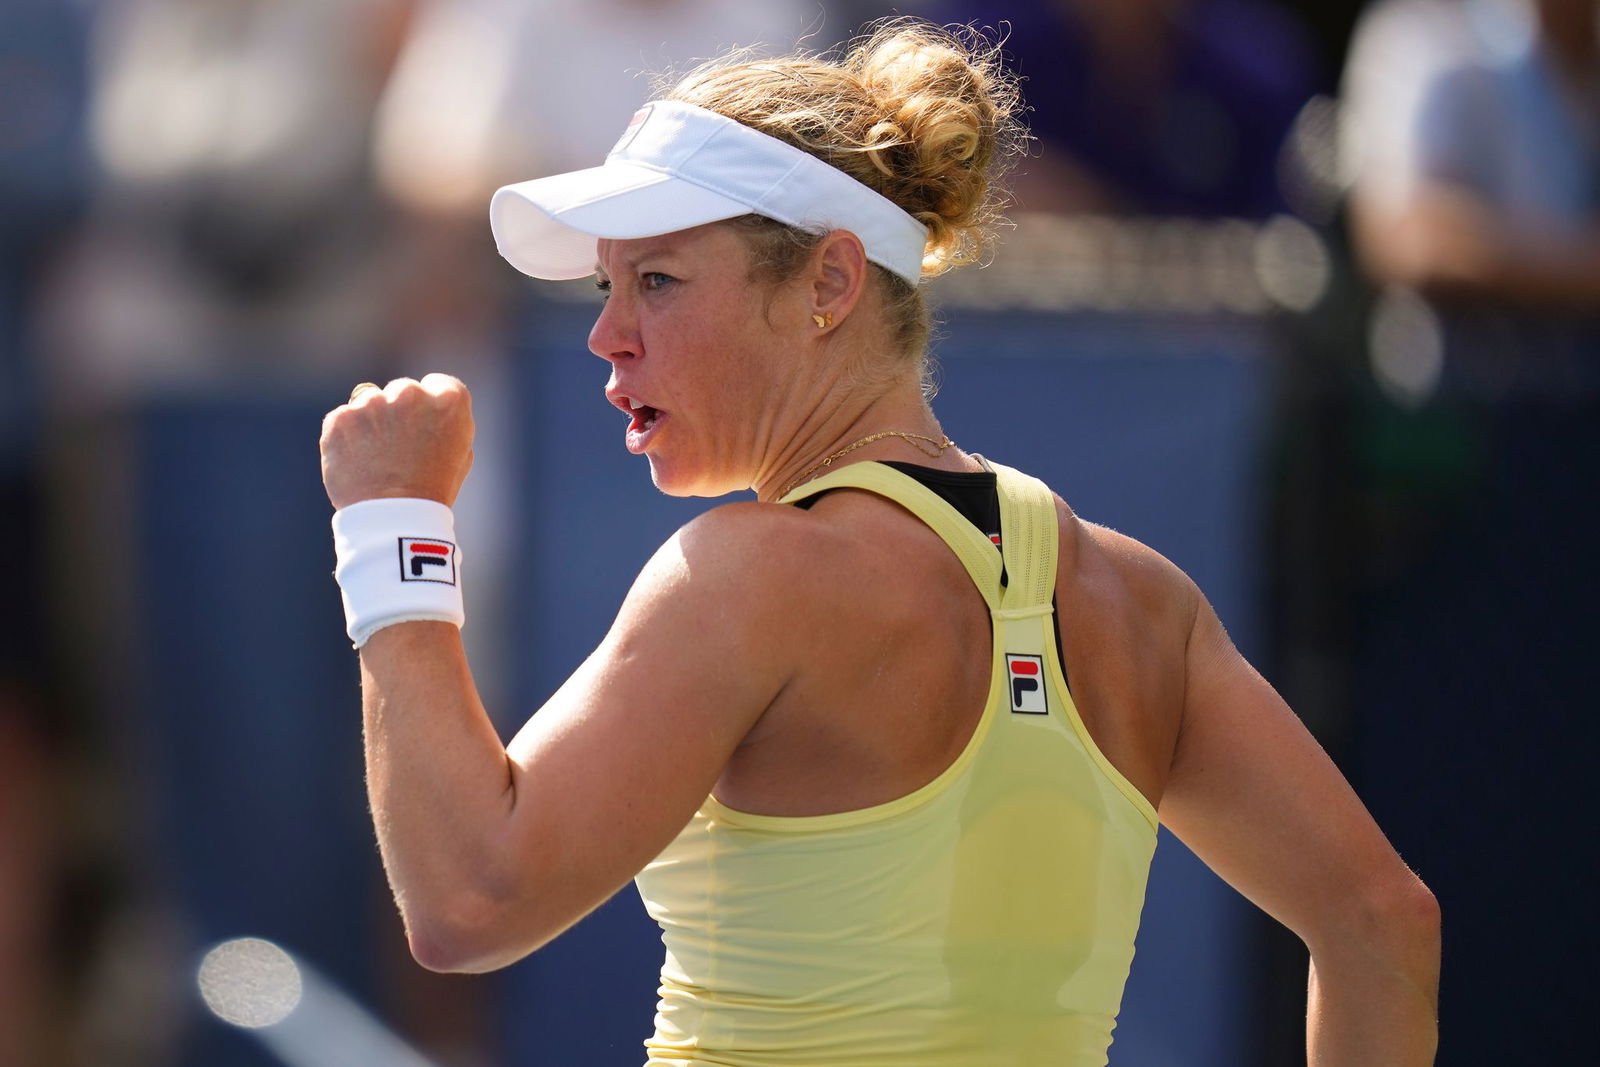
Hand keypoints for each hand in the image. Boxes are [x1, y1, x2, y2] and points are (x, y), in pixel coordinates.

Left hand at [321, 374, 474, 508]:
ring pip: (370, 403)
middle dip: (400, 413)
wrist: (393, 516)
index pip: (437, 384)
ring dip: (373, 423)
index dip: (431, 407)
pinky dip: (348, 437)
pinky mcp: (340, 418)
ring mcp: (372, 404)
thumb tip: (430, 407)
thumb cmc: (433, 489)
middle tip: (400, 448)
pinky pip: (344, 419)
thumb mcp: (460, 452)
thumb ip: (447, 421)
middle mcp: (410, 394)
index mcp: (448, 401)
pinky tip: (358, 461)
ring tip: (378, 459)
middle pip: (403, 391)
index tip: (425, 428)